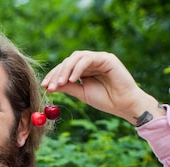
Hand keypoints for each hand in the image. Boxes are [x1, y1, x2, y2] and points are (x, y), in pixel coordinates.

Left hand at [41, 51, 163, 124]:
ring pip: (76, 57)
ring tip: (59, 83)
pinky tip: (72, 79)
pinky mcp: (107, 58)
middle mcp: (91, 61)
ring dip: (65, 70)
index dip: (54, 76)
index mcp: (85, 69)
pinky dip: (78, 68)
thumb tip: (50, 86)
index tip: (44, 86)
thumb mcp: (82, 93)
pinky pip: (88, 59)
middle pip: (69, 60)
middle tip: (49, 85)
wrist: (124, 105)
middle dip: (57, 73)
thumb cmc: (106, 100)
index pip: (66, 68)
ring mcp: (99, 58)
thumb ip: (68, 87)